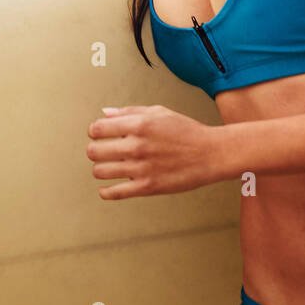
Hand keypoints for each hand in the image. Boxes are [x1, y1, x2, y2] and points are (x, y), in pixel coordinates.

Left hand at [86, 105, 223, 199]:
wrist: (211, 153)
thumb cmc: (187, 131)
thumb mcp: (159, 112)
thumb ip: (129, 112)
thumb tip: (105, 113)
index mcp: (139, 124)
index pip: (97, 129)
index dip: (95, 132)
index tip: (99, 135)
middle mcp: (137, 145)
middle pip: (94, 151)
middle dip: (95, 151)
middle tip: (101, 152)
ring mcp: (141, 167)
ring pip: (100, 172)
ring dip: (101, 169)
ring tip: (108, 167)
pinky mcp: (147, 187)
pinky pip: (114, 193)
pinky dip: (106, 192)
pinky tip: (107, 188)